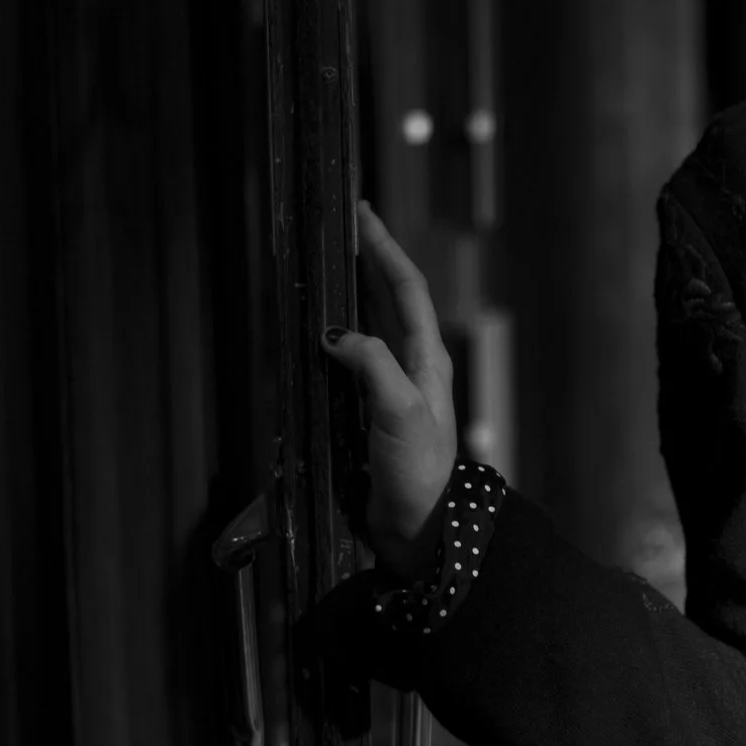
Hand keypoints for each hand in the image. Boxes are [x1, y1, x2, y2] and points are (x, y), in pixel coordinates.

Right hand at [321, 201, 457, 578]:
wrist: (420, 531)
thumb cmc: (420, 475)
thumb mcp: (400, 414)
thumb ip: (373, 368)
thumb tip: (337, 334)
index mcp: (427, 361)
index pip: (406, 290)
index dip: (384, 250)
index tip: (362, 214)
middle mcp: (413, 368)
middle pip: (390, 300)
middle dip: (369, 261)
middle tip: (345, 227)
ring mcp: (392, 389)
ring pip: (372, 327)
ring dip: (353, 293)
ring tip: (330, 265)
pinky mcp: (372, 413)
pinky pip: (352, 361)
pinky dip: (337, 336)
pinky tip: (318, 332)